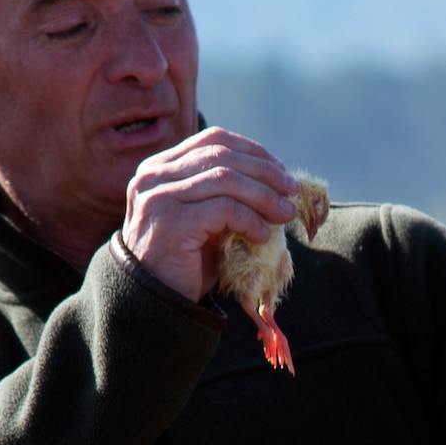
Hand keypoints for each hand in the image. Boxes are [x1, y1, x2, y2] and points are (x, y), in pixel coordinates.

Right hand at [120, 126, 298, 302]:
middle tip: (292, 190)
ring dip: (264, 196)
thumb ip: (225, 193)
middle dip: (265, 171)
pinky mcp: (172, 222)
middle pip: (222, 155)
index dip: (253, 152)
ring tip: (286, 213)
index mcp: (159, 167)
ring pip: (226, 179)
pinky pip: (224, 209)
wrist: (156, 303)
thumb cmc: (184, 262)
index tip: (281, 171)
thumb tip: (277, 180)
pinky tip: (262, 235)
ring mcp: (159, 197)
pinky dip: (250, 219)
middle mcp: (153, 176)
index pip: (213, 141)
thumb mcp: (205, 218)